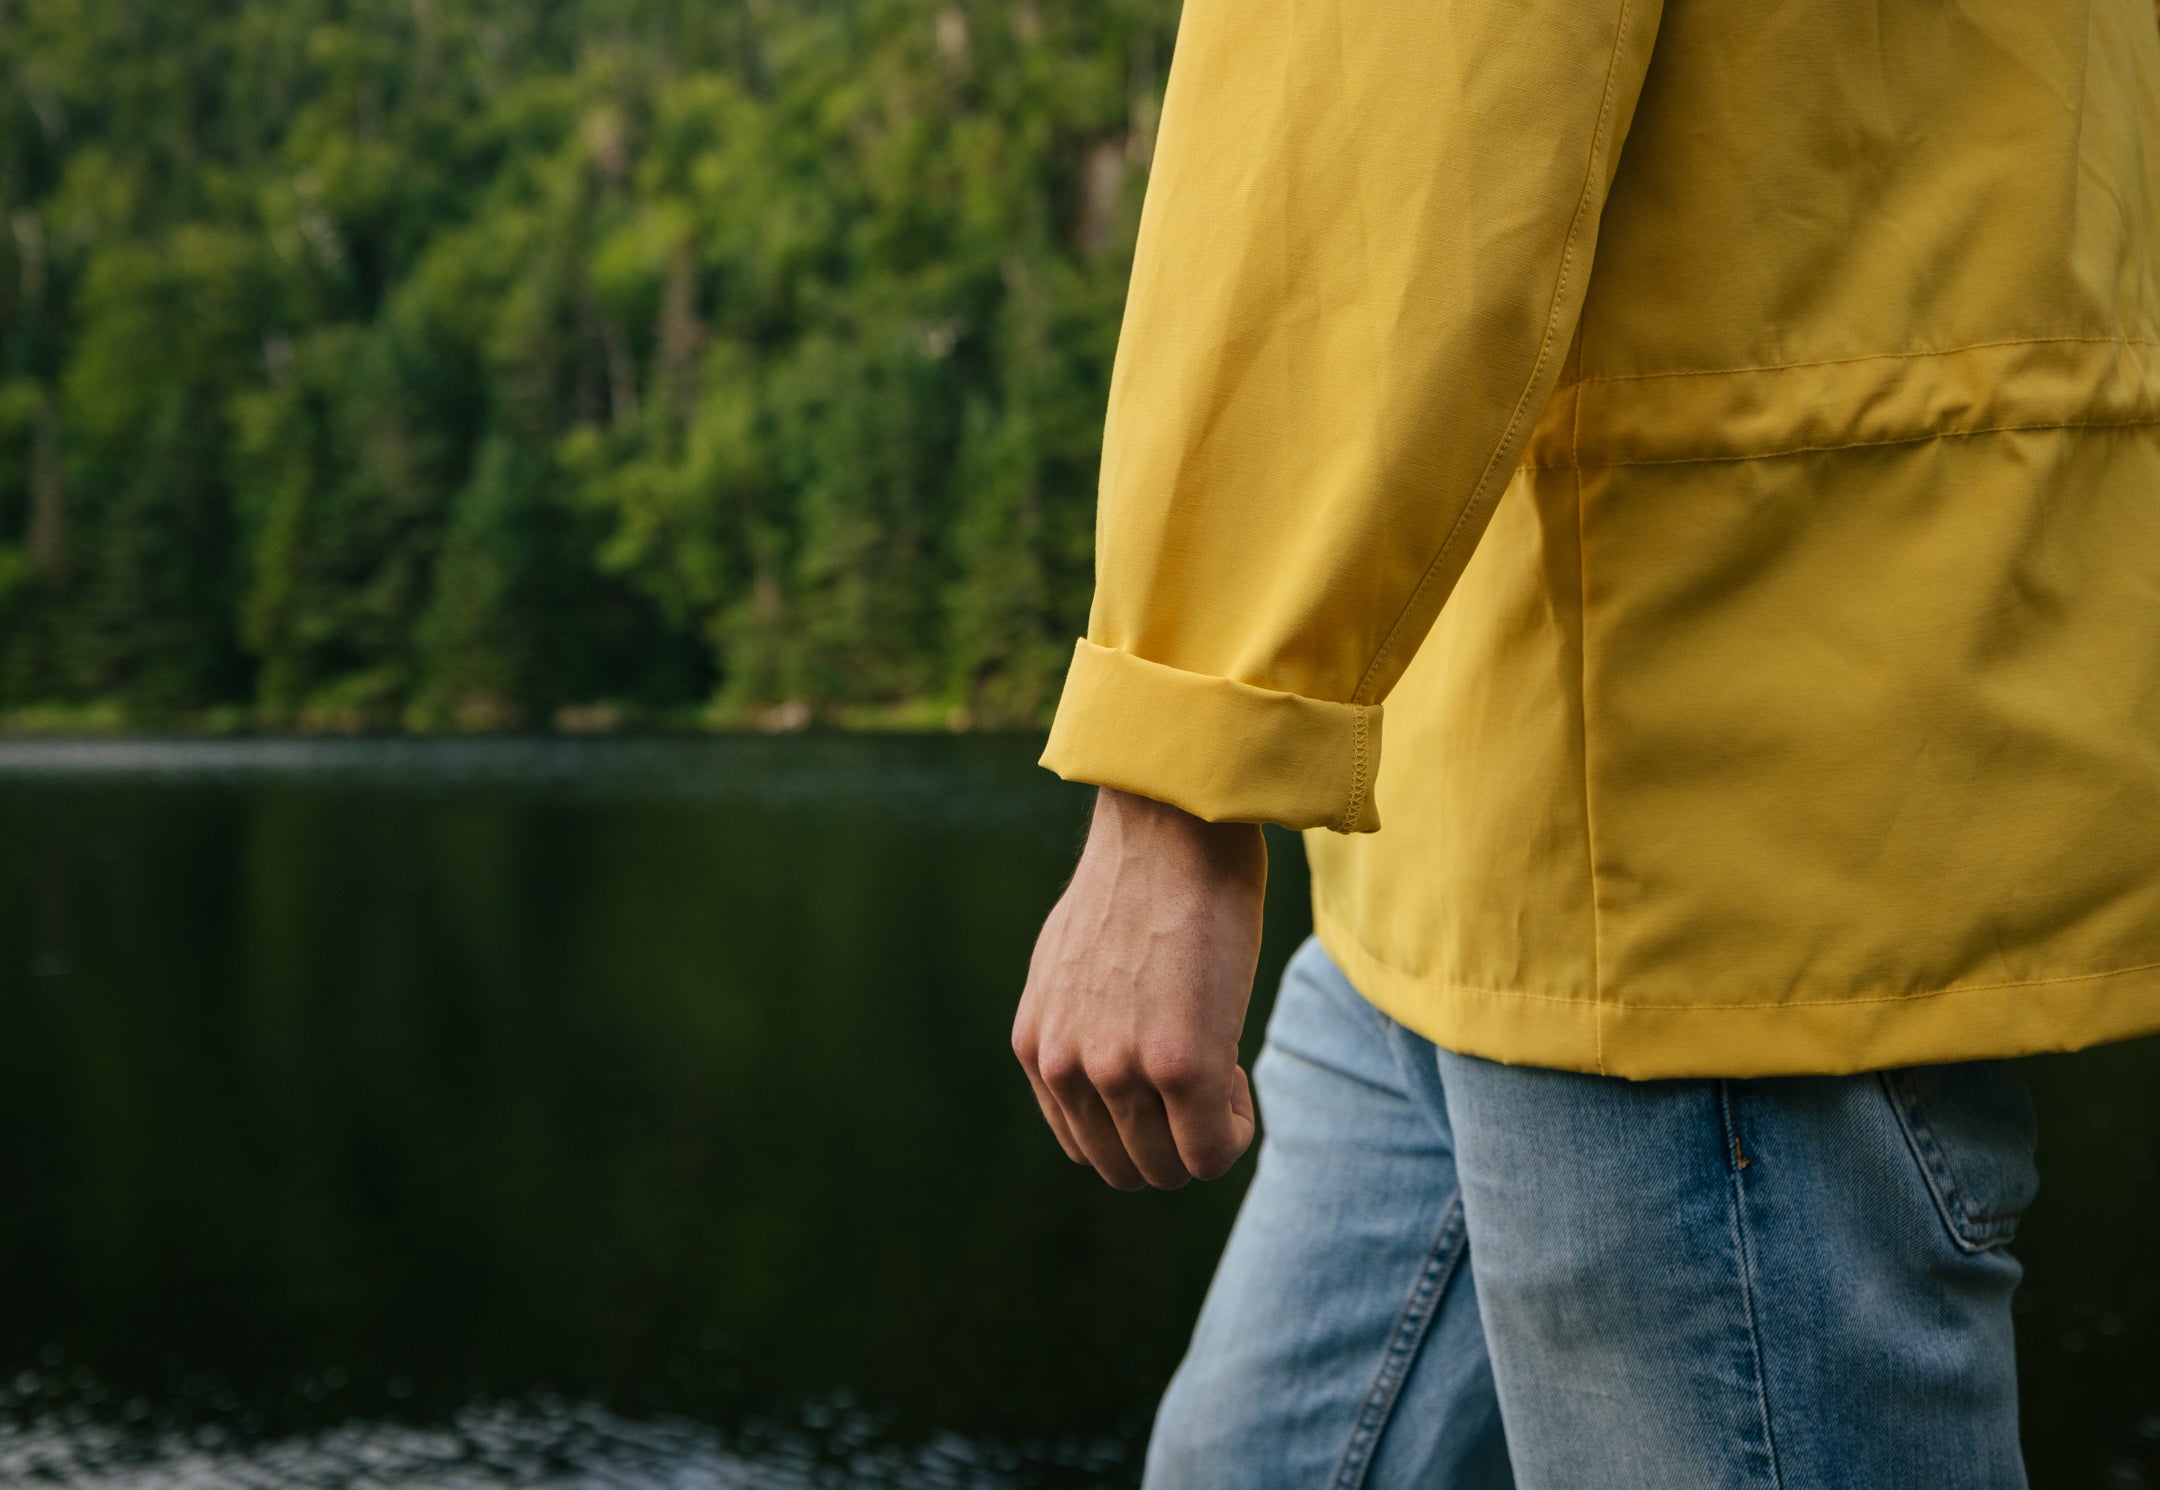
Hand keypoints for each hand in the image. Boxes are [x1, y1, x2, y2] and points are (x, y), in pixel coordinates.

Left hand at [1012, 786, 1265, 1189]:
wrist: (1171, 825)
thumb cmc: (1142, 880)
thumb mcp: (1074, 962)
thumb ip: (1077, 1022)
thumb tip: (1107, 1061)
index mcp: (1036, 1046)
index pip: (1084, 1145)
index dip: (1138, 1124)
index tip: (1168, 1073)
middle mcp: (1066, 1066)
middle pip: (1125, 1169)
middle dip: (1172, 1142)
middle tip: (1204, 1079)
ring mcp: (1118, 1071)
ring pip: (1170, 1170)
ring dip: (1205, 1135)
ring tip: (1223, 1066)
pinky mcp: (1179, 1065)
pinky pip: (1212, 1153)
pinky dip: (1233, 1130)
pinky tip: (1239, 1073)